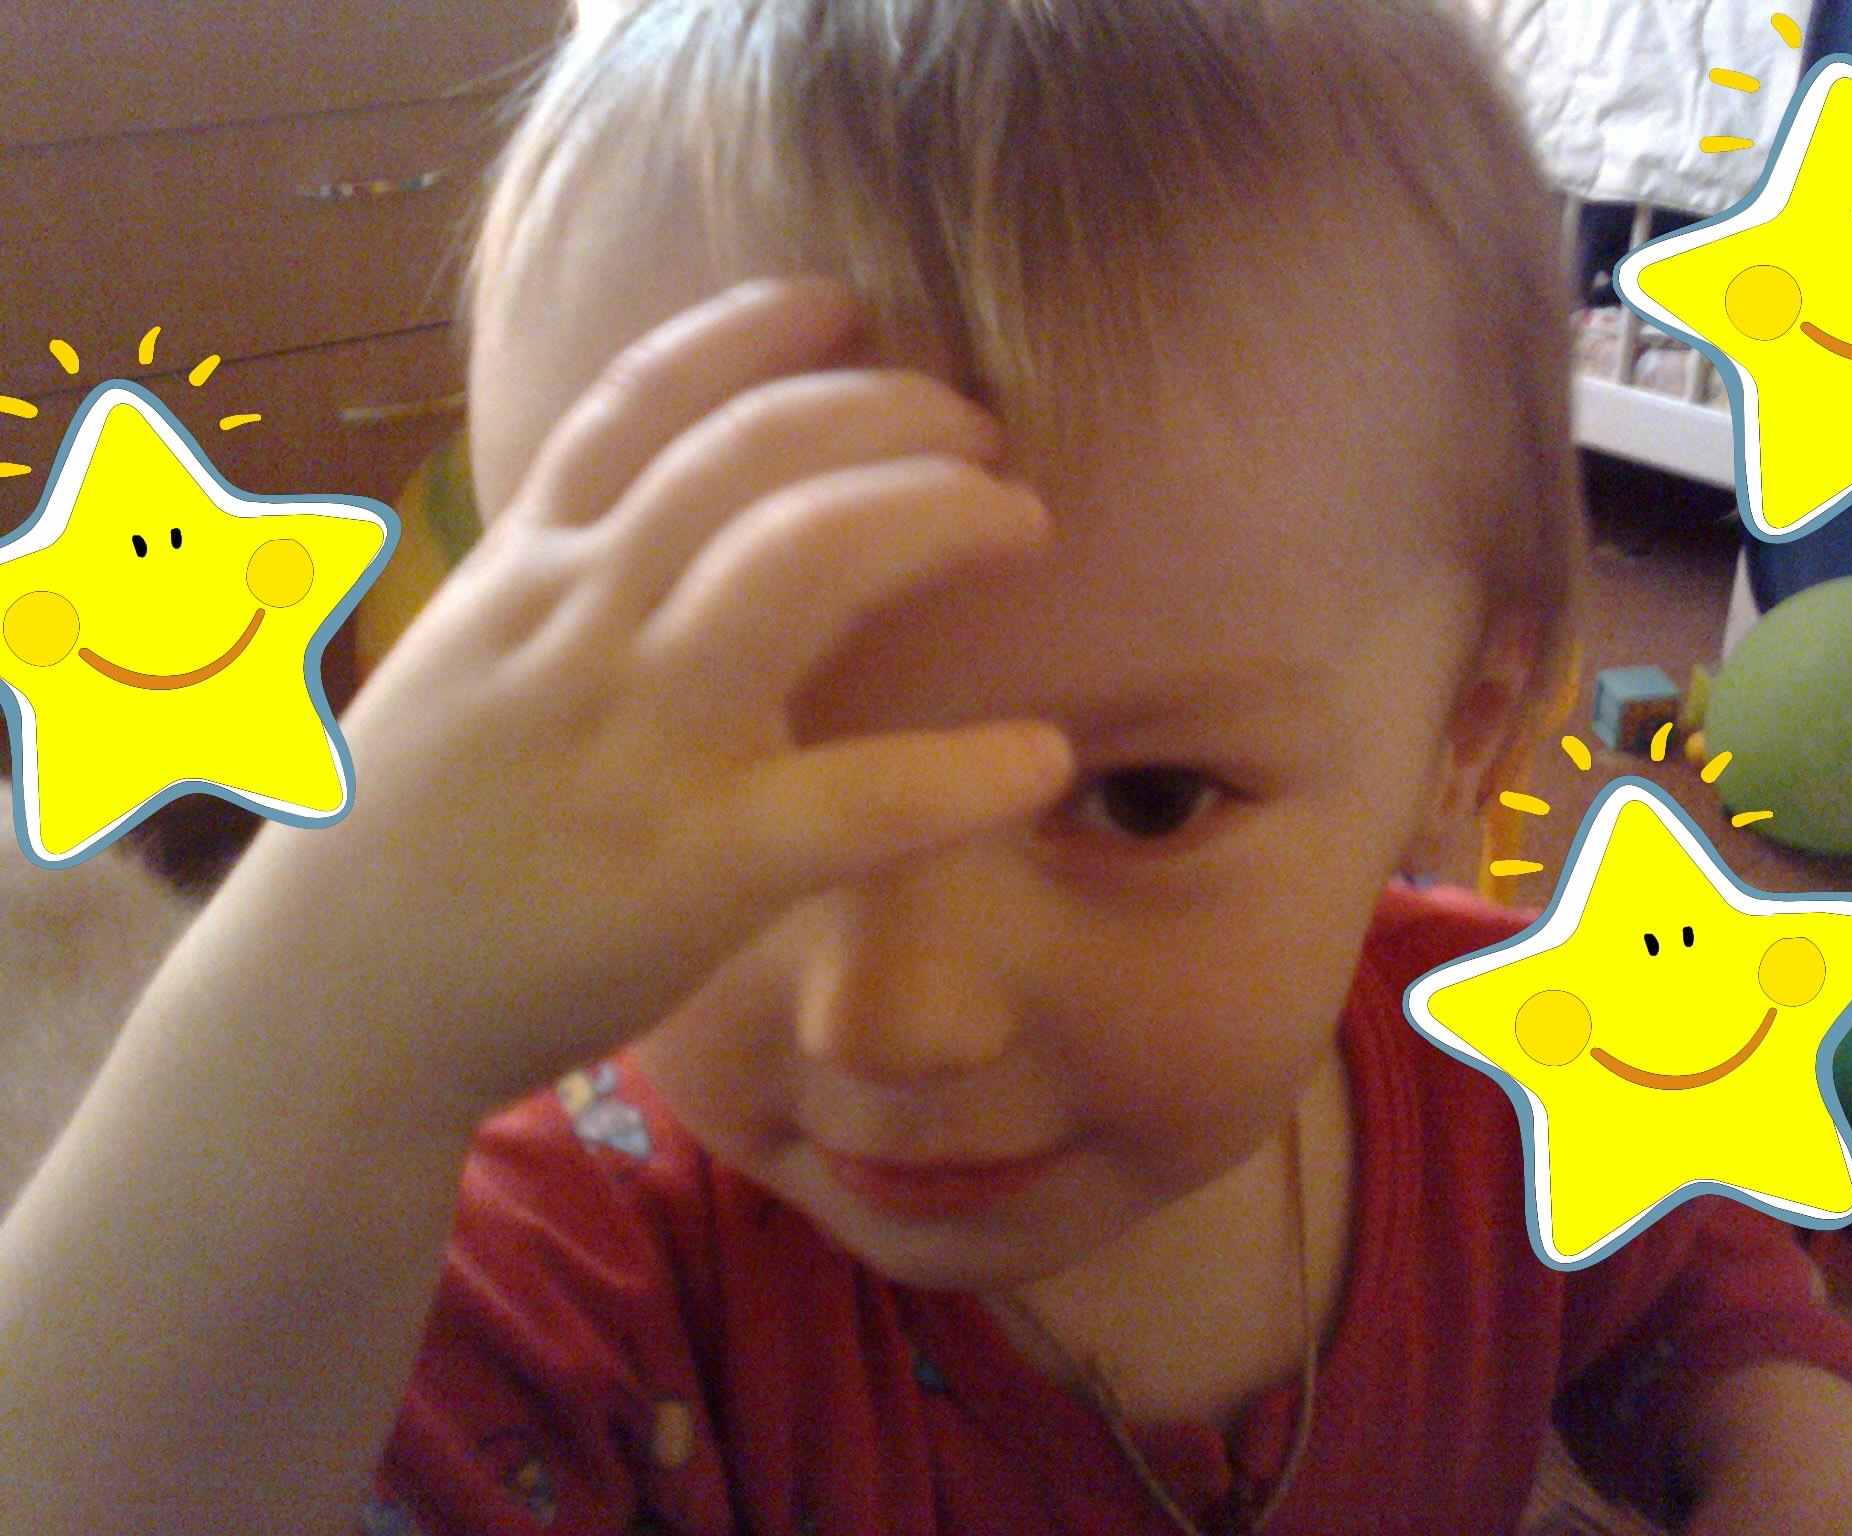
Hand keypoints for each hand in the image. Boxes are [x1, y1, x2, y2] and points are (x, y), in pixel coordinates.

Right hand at [228, 277, 1072, 1121]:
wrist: (332, 999)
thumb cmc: (407, 837)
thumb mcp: (461, 667)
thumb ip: (555, 588)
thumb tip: (655, 533)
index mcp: (526, 572)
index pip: (638, 403)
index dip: (748, 332)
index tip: (841, 303)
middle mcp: (581, 621)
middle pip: (752, 451)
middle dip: (887, 409)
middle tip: (979, 424)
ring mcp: (639, 735)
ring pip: (800, 559)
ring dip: (932, 514)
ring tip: (1018, 517)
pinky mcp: (694, 864)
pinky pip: (855, 798)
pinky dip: (960, 771)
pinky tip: (1041, 758)